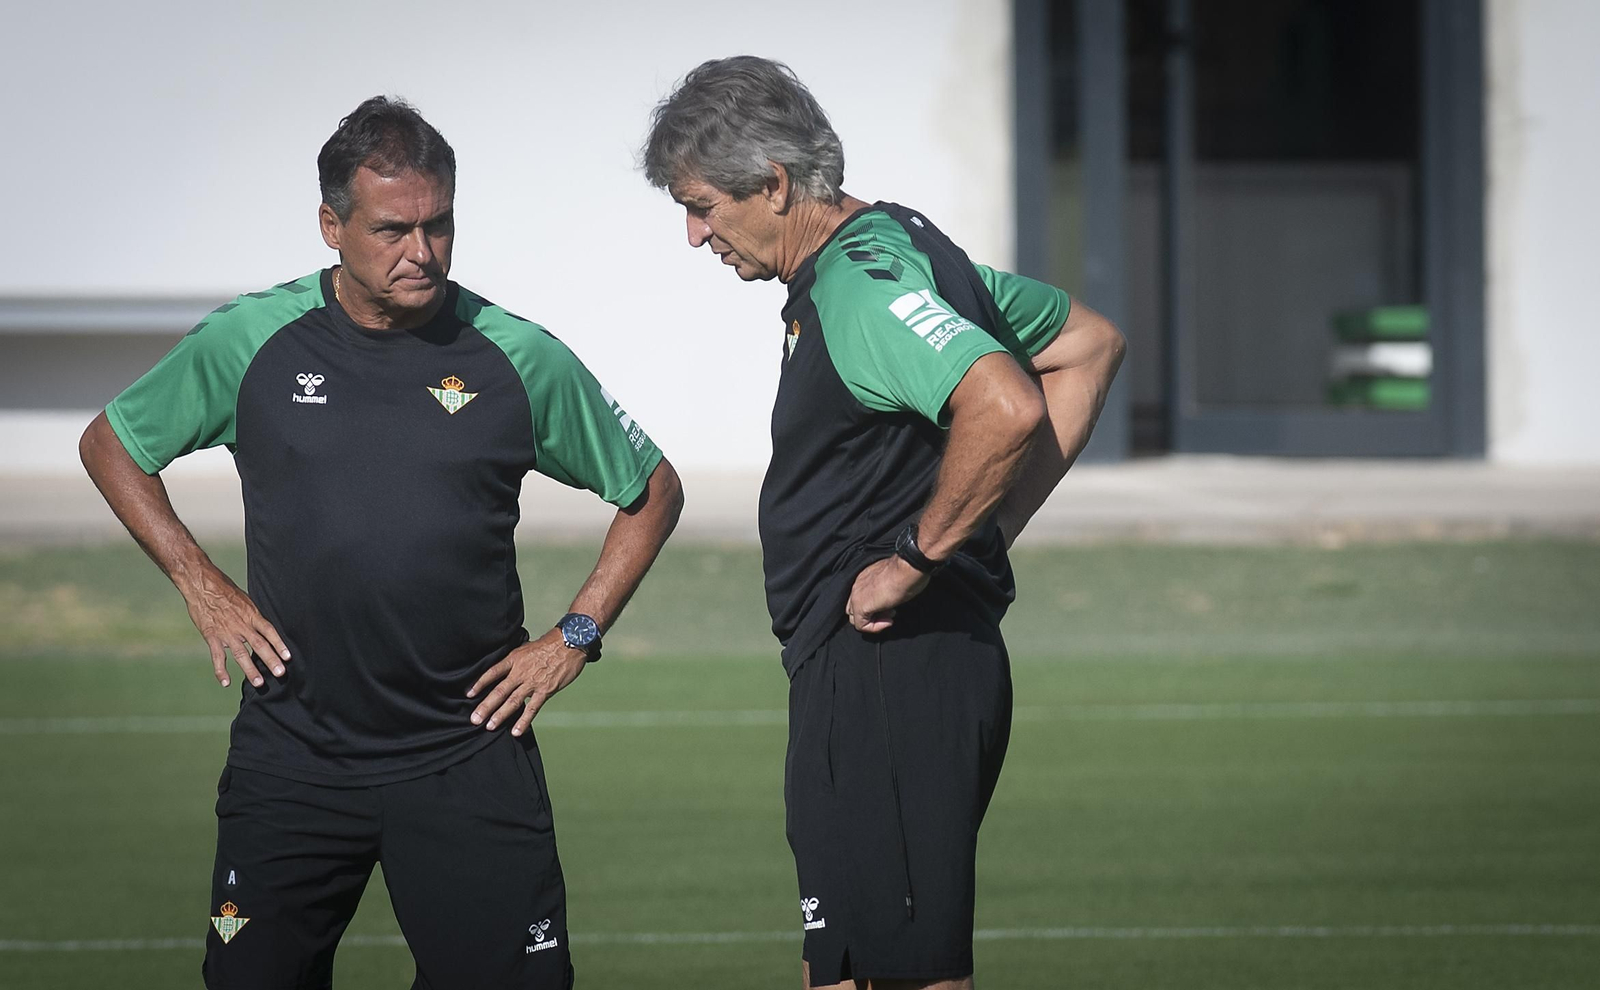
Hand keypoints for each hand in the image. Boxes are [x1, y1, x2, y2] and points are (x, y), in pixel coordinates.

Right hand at [180, 564, 289, 688]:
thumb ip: (252, 614)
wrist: (202, 584)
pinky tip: (226, 682)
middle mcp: (242, 625)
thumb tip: (261, 625)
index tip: (288, 656)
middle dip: (271, 660)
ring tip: (259, 683)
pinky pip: (218, 657)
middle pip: (259, 645)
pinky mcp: (212, 636)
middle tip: (280, 673)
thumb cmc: (223, 589)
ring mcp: (227, 632)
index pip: (269, 631)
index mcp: (251, 614)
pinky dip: (221, 671)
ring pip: (241, 654)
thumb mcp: (244, 599)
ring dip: (250, 670)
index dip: (279, 644)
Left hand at [466, 630, 587, 736]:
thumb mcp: (526, 647)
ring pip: (512, 701)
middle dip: (485, 706)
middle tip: (475, 719)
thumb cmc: (549, 644)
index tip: (469, 694)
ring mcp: (532, 683)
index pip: (492, 673)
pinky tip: (516, 731)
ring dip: (500, 715)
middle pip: (499, 691)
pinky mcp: (545, 691)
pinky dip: (524, 721)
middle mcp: (520, 672)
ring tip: (489, 726)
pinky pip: (532, 708)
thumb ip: (516, 659)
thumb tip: (506, 666)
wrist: (569, 643)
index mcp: (514, 659)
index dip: (479, 683)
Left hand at [846, 556, 930, 632]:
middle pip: (854, 609)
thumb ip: (886, 590)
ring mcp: (857, 596)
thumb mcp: (894, 581)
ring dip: (874, 622)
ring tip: (890, 617)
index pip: (860, 597)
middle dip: (872, 615)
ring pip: (855, 618)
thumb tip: (889, 600)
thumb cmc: (907, 572)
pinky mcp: (861, 607)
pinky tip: (888, 621)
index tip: (891, 606)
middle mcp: (857, 586)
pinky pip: (861, 626)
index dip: (874, 606)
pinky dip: (875, 628)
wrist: (907, 569)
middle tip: (890, 612)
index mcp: (865, 578)